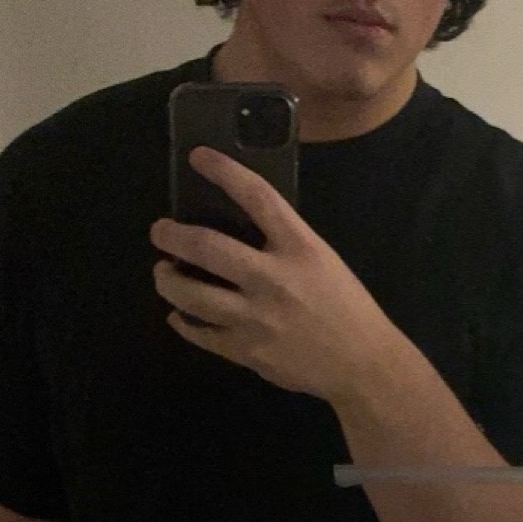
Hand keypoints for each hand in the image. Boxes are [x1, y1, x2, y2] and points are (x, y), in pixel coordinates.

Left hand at [150, 148, 406, 402]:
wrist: (362, 364)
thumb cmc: (345, 307)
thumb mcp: (322, 260)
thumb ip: (284, 243)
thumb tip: (239, 230)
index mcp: (300, 248)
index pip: (258, 196)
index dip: (224, 171)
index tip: (199, 157)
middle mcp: (273, 278)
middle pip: (207, 247)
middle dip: (172, 236)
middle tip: (160, 231)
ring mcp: (256, 318)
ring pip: (192, 295)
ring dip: (168, 281)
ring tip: (164, 273)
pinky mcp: (246, 351)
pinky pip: (201, 333)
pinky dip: (183, 321)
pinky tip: (179, 314)